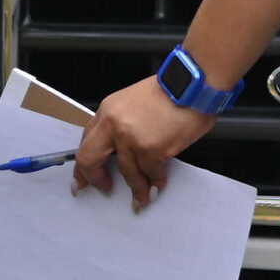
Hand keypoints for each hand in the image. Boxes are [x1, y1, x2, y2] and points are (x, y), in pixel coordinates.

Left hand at [74, 76, 214, 209]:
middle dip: (94, 179)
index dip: (84, 163)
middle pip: (90, 159)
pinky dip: (156, 181)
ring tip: (142, 197)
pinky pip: (151, 172)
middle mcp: (114, 125)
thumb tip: (124, 146)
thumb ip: (124, 121)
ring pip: (126, 172)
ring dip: (136, 188)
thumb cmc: (175, 87)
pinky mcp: (151, 150)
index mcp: (108, 110)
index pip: (86, 141)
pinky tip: (159, 184)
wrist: (196, 82)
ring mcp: (131, 139)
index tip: (83, 177)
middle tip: (102, 188)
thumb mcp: (136, 99)